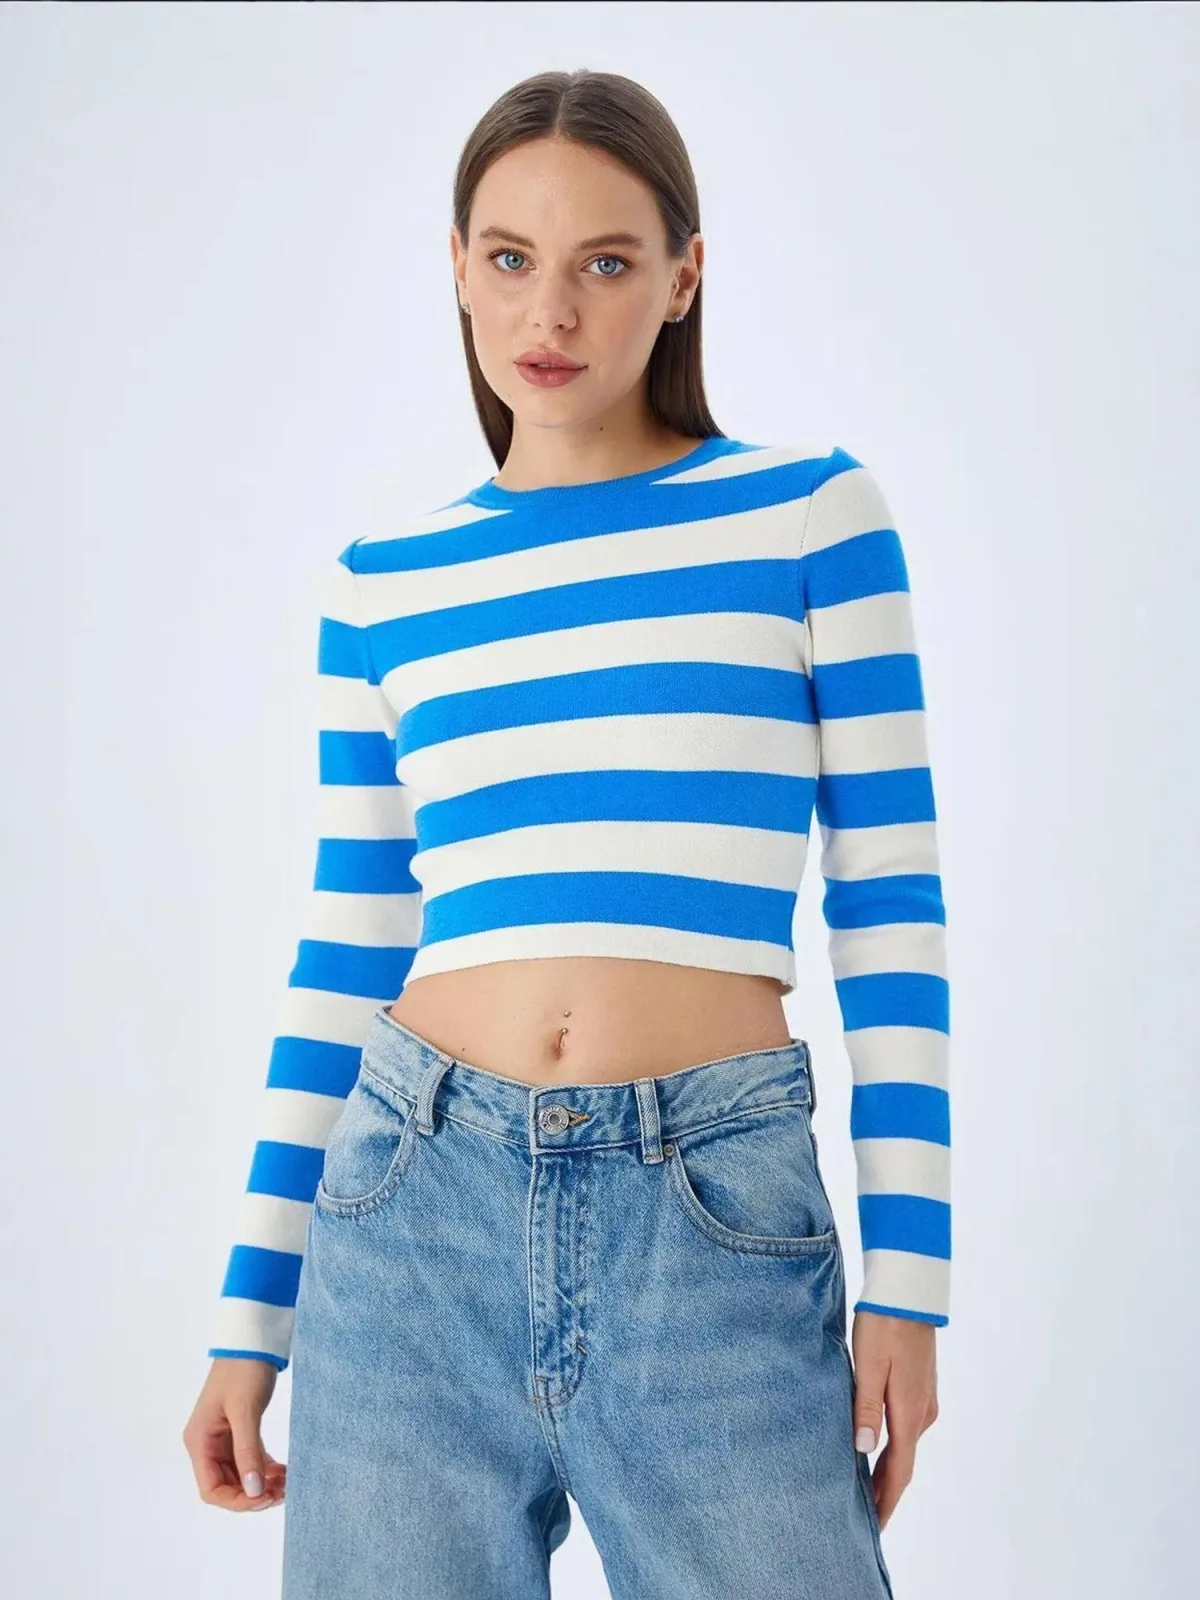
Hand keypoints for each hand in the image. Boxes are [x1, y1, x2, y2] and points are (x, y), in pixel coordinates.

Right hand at [182, 1357, 286, 1510]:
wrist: (253, 1340)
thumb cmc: (243, 1370)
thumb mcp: (245, 1411)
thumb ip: (248, 1452)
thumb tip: (253, 1492)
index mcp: (200, 1441)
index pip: (212, 1489)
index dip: (237, 1501)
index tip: (265, 1498)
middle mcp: (207, 1443)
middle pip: (227, 1486)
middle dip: (253, 1494)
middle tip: (284, 1492)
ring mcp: (223, 1438)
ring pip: (241, 1474)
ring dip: (262, 1484)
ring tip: (288, 1483)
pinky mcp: (239, 1430)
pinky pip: (250, 1460)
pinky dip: (266, 1469)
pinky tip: (285, 1471)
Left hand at [850, 1309, 938, 1530]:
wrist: (909, 1293)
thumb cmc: (884, 1325)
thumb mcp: (868, 1365)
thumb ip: (866, 1408)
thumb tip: (863, 1450)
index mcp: (909, 1412)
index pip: (898, 1470)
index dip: (886, 1501)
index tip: (875, 1526)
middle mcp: (922, 1412)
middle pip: (903, 1462)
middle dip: (886, 1491)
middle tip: (866, 1517)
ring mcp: (925, 1399)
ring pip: (906, 1444)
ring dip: (889, 1468)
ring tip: (868, 1489)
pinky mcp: (922, 1387)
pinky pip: (908, 1427)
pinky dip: (894, 1446)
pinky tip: (879, 1448)